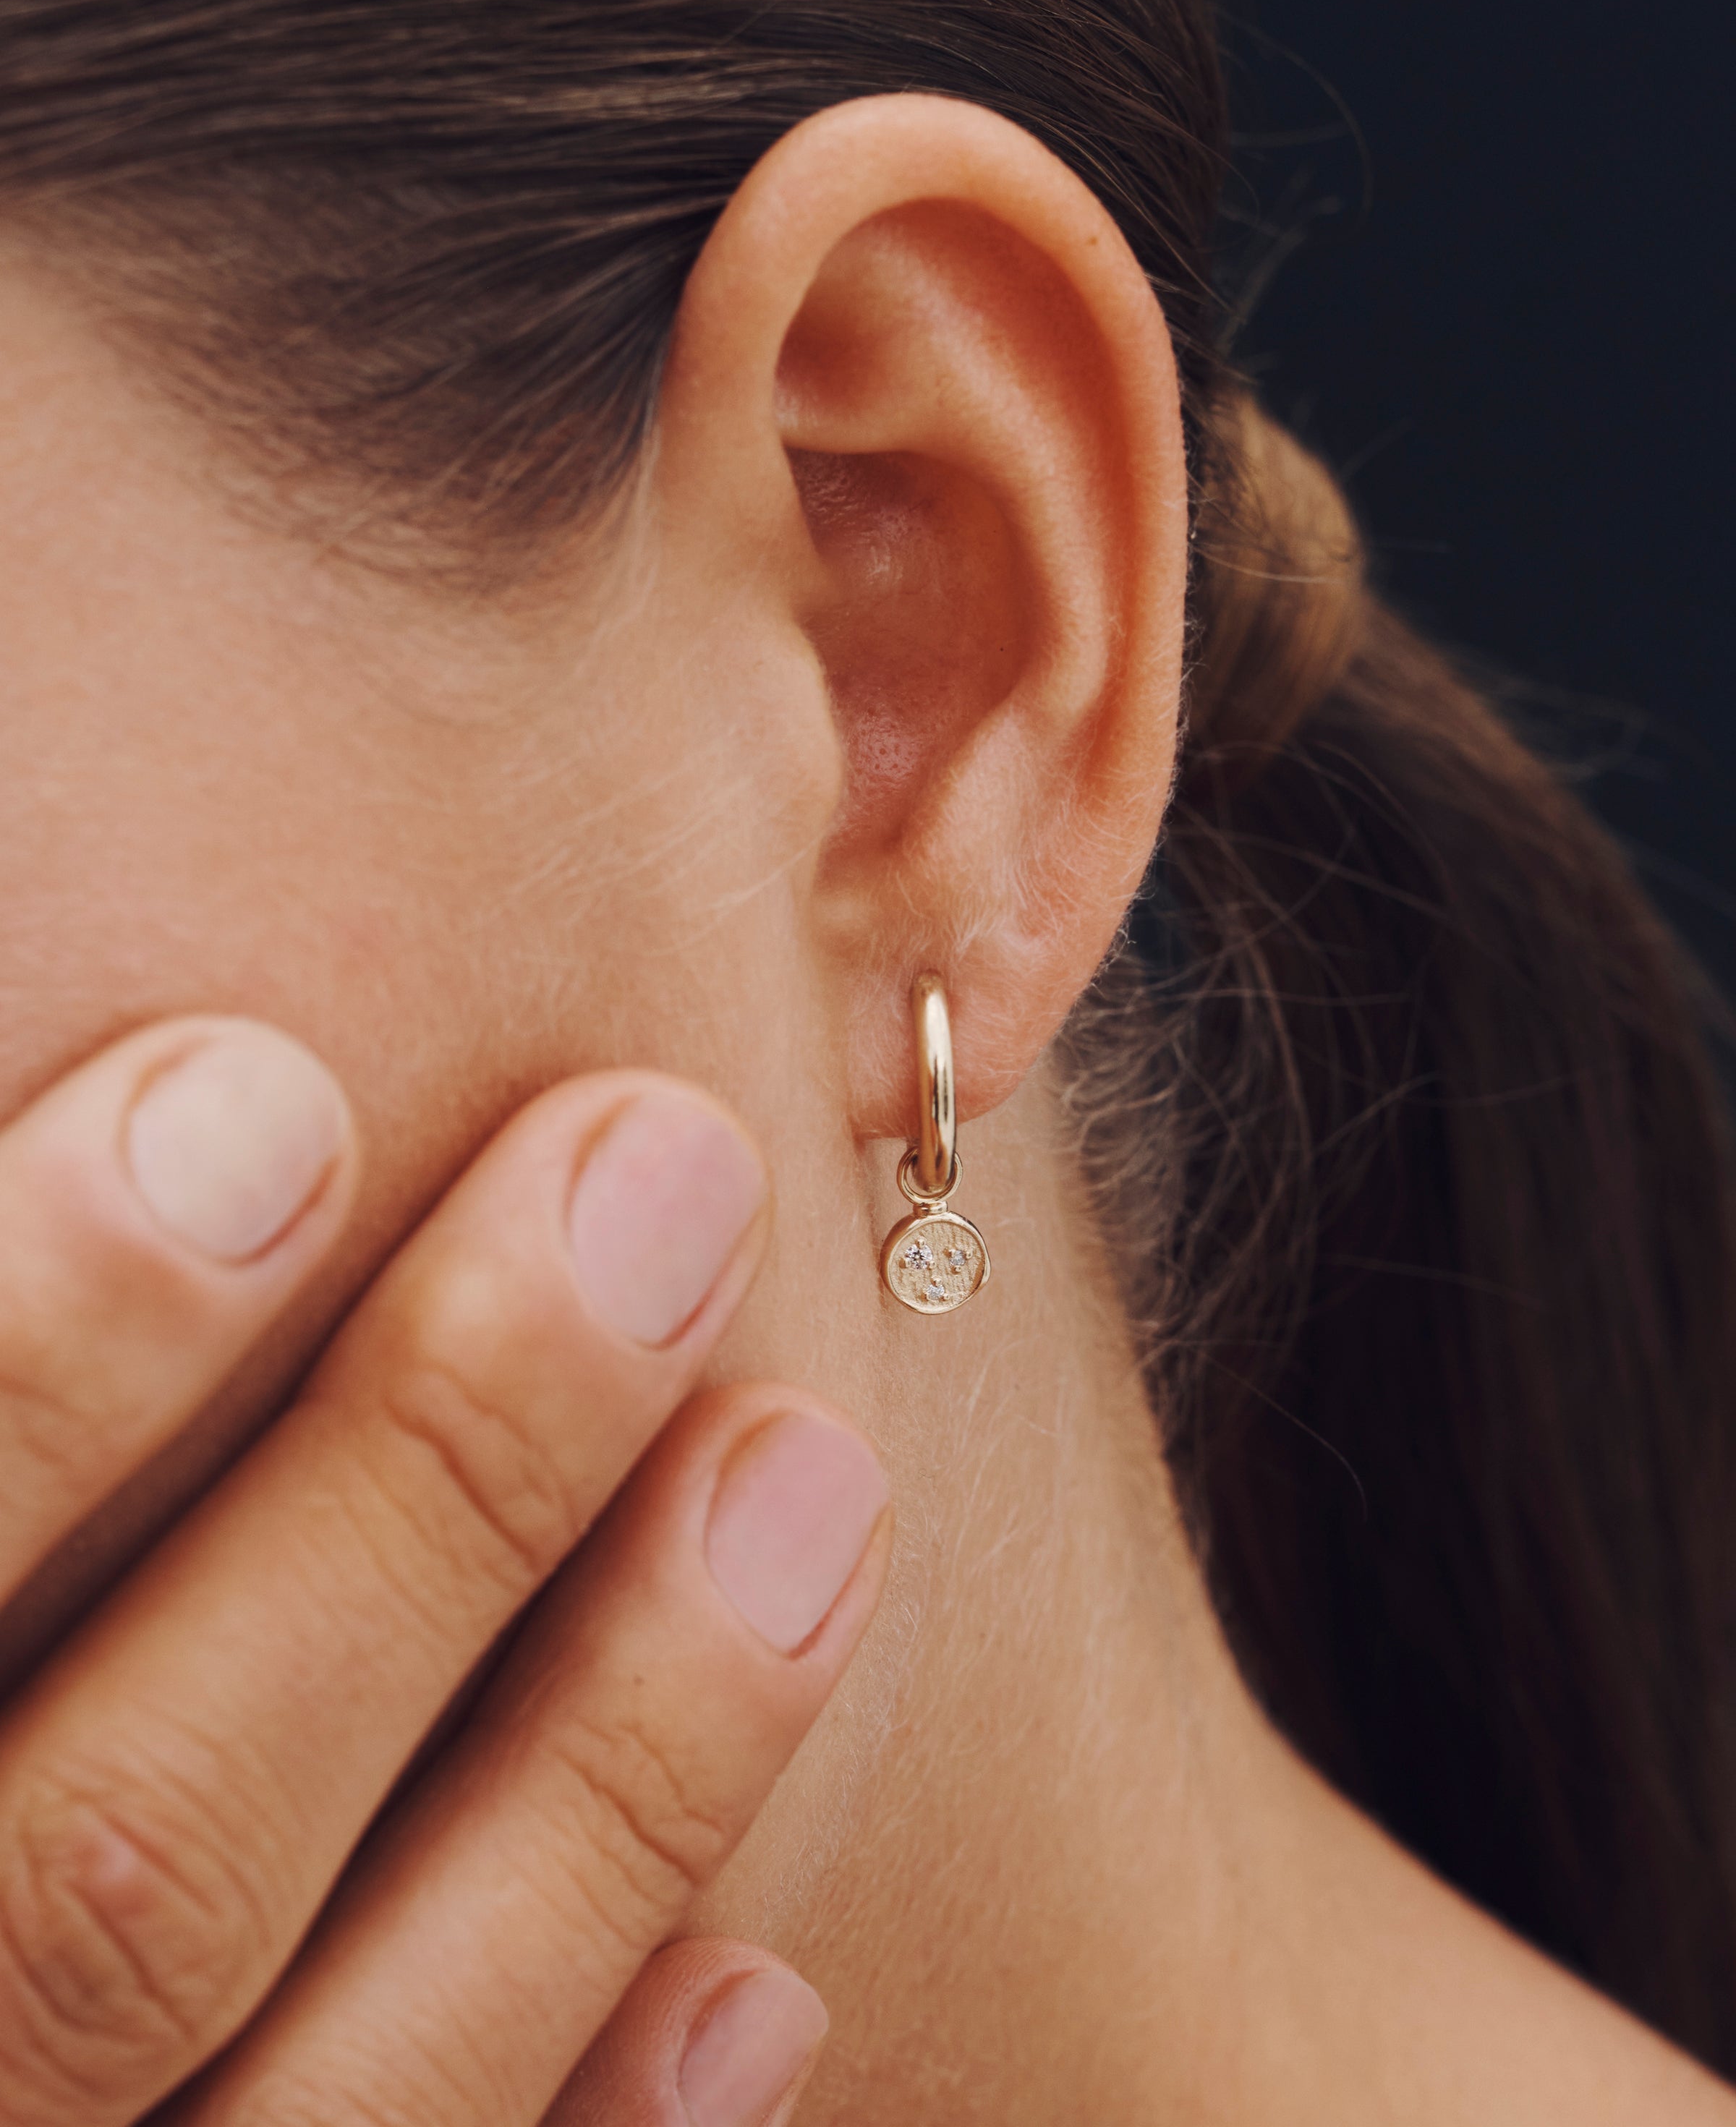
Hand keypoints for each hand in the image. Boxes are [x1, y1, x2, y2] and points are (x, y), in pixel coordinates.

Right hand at [0, 1019, 886, 2125]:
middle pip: (123, 1870)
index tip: (261, 1083)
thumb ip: (0, 1399)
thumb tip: (186, 1091)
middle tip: (657, 1172)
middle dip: (422, 1488)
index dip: (31, 1345)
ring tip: (807, 1470)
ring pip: (336, 2094)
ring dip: (610, 1777)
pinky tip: (760, 1971)